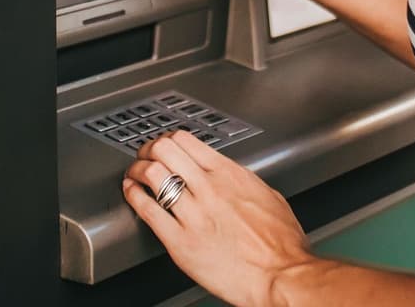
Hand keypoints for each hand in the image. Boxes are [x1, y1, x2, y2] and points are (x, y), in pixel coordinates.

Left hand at [124, 130, 314, 306]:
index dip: (167, 140)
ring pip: (152, 174)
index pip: (186, 140)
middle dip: (147, 150)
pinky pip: (148, 210)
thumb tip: (232, 179)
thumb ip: (244, 182)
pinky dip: (134, 197)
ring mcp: (193, 214)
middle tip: (143, 157)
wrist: (281, 275)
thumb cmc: (281, 244)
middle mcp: (209, 189)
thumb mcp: (268, 196)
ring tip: (133, 175)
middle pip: (164, 150)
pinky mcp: (180, 242)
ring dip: (136, 171)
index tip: (162, 146)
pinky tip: (132, 195)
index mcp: (230, 175)